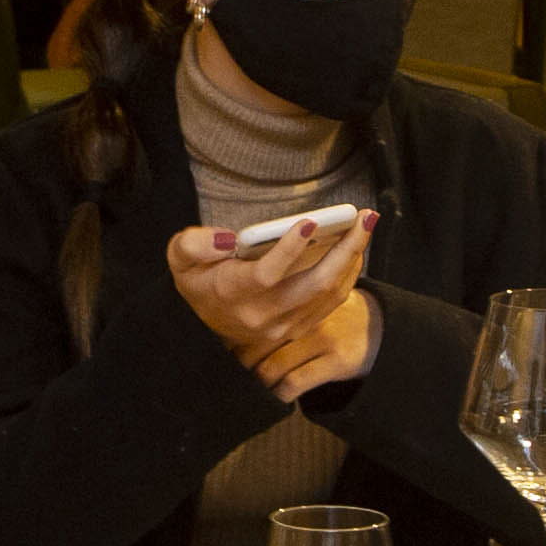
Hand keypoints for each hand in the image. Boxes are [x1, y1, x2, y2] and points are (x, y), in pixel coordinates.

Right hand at [169, 210, 377, 400]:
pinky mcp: (297, 328)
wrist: (204, 321)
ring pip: (328, 294)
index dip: (289, 250)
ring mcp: (282, 326)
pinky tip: (356, 249)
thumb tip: (228, 239)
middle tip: (364, 216)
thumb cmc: (197, 279)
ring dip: (353, 258)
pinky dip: (349, 274)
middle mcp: (260, 315)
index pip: (266, 275)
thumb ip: (194, 244)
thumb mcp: (179, 256)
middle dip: (345, 249)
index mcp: (231, 293)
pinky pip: (331, 302)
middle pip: (313, 285)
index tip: (310, 223)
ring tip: (366, 225)